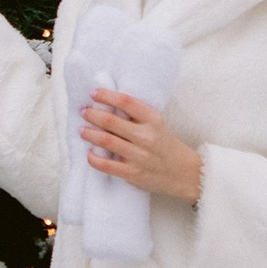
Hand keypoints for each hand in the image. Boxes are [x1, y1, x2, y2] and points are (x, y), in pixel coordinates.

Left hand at [81, 91, 205, 206]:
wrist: (184, 173)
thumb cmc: (166, 145)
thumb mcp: (157, 124)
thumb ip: (136, 116)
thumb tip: (107, 105)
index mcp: (153, 120)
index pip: (126, 102)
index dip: (106, 95)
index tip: (93, 93)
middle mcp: (146, 136)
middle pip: (111, 121)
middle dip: (92, 114)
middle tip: (84, 112)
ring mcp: (139, 156)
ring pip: (106, 140)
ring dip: (89, 133)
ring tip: (82, 130)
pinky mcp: (133, 174)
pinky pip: (107, 165)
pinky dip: (94, 159)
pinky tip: (89, 153)